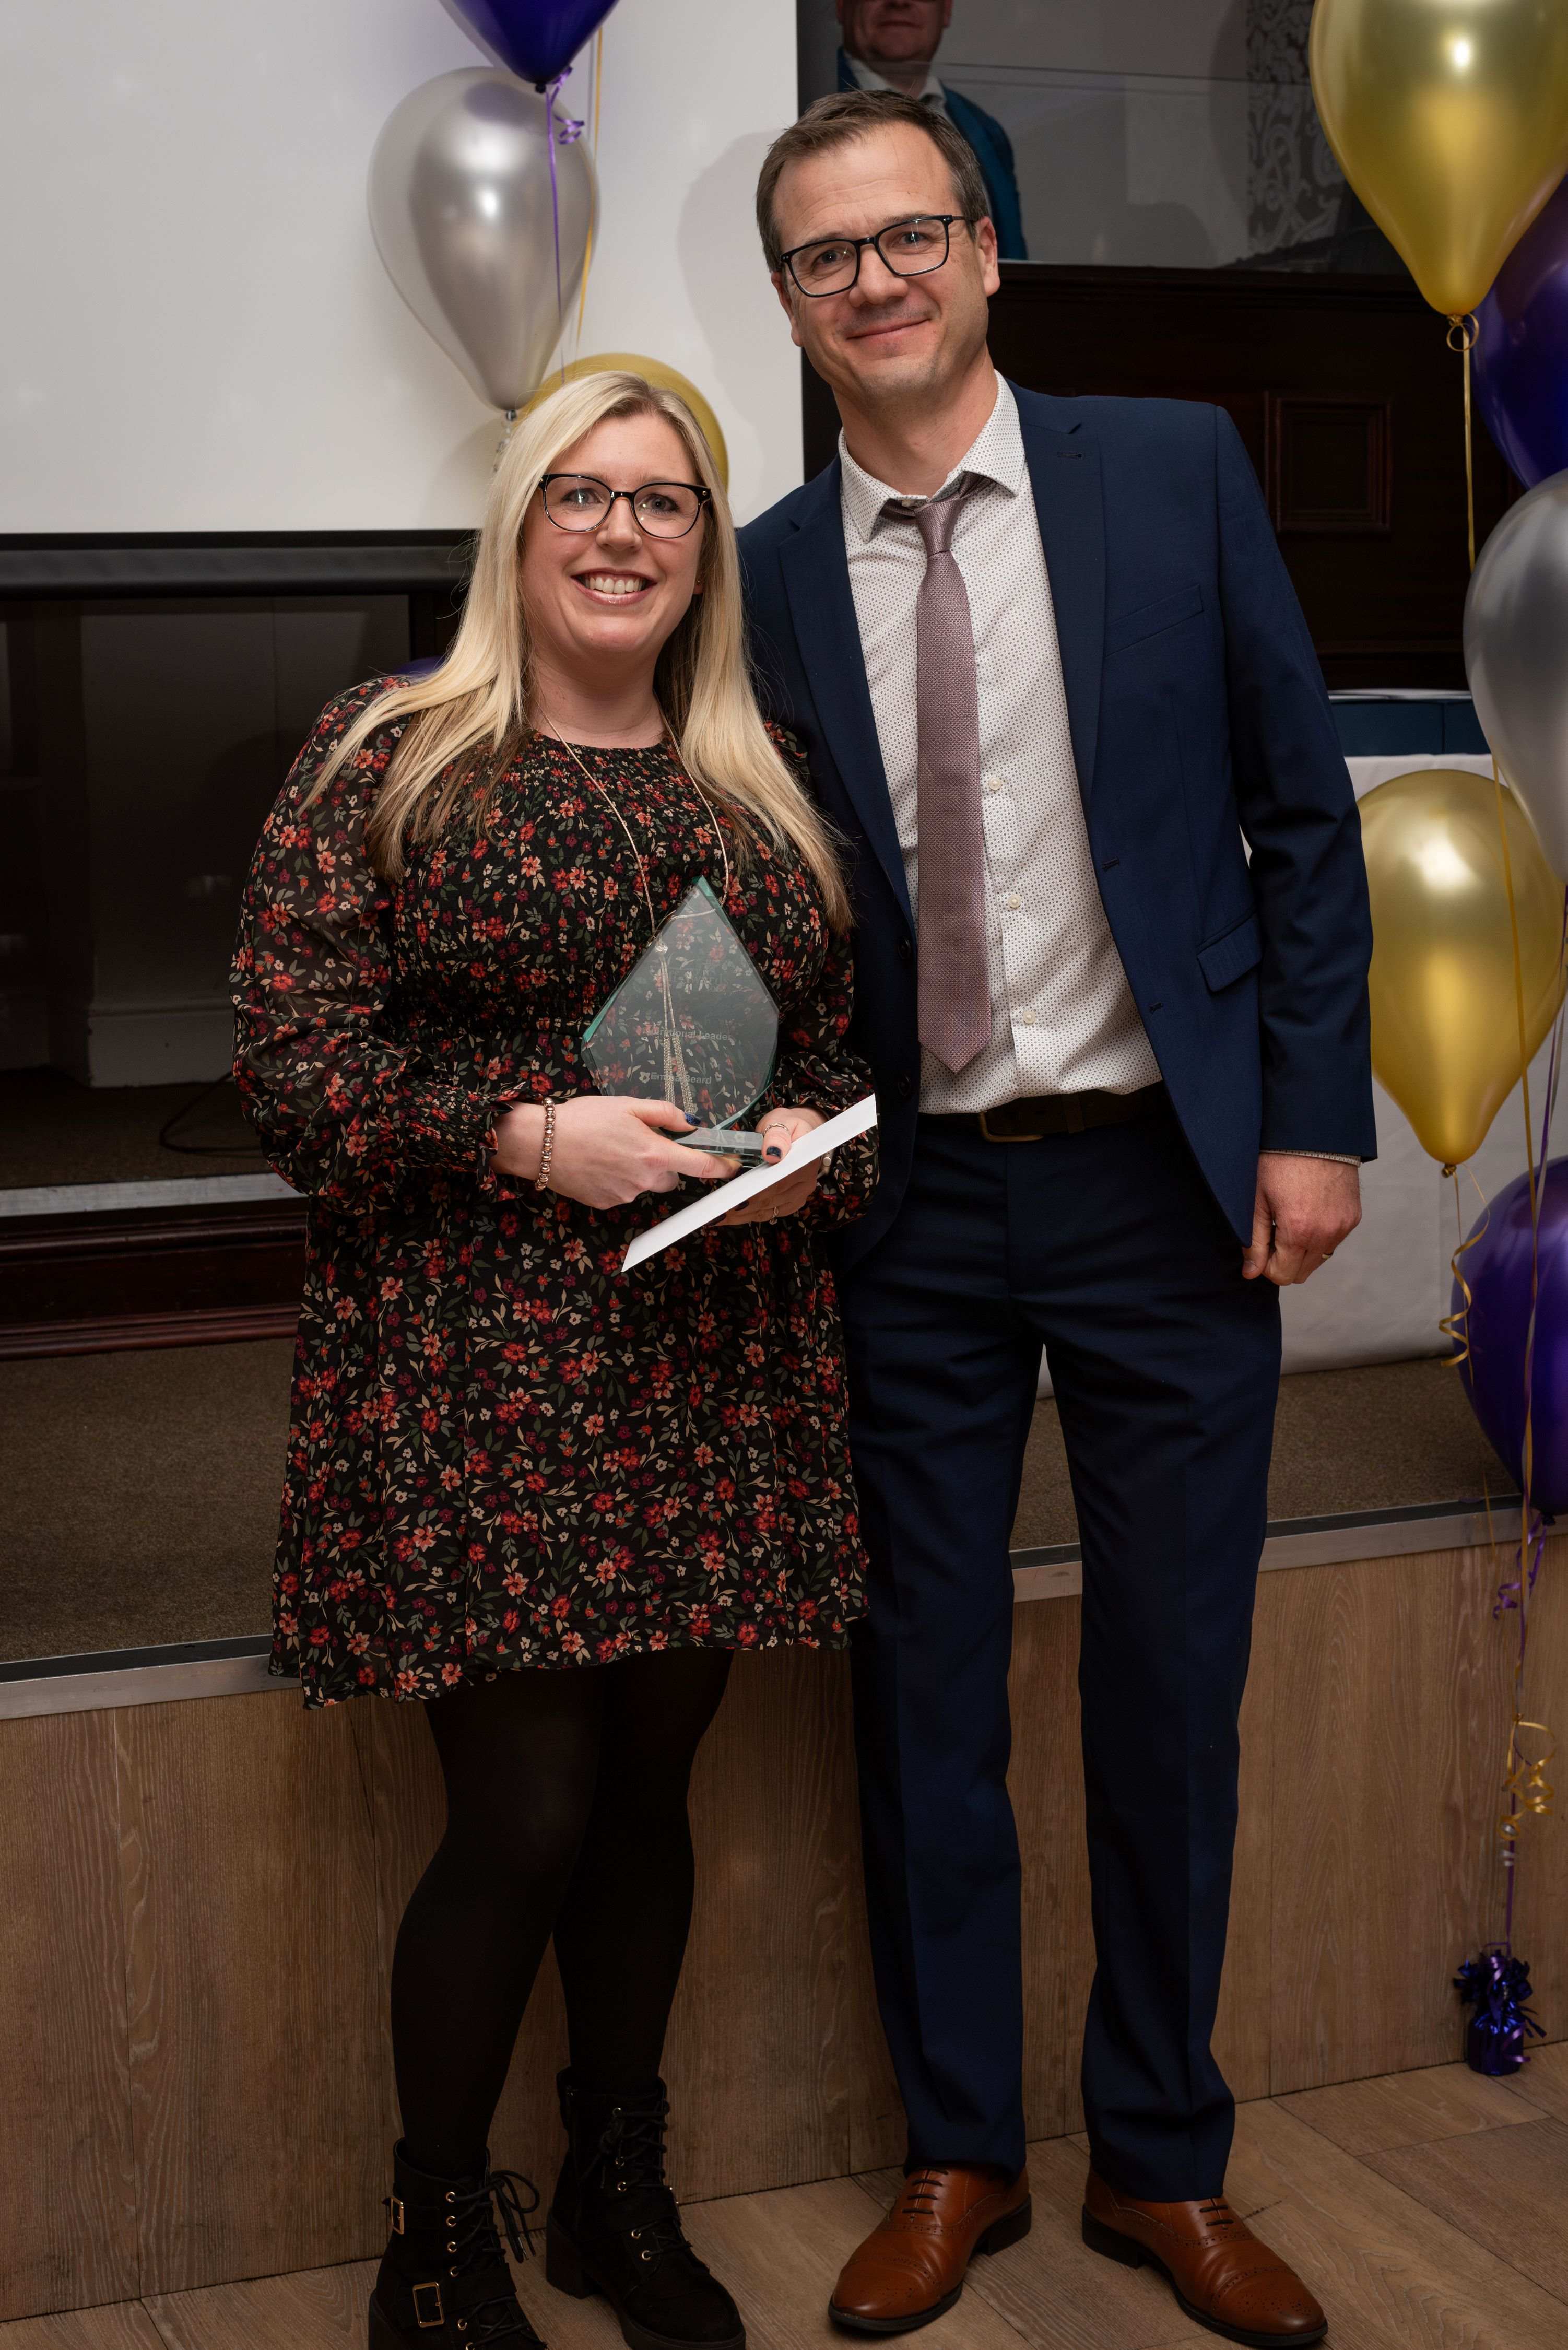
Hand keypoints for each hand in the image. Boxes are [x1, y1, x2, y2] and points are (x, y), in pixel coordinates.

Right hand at [491, 1097, 738, 1208]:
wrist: (540, 1143)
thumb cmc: (582, 1119)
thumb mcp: (628, 1104)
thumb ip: (666, 1113)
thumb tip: (693, 1123)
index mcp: (654, 1153)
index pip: (701, 1166)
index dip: (721, 1166)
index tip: (732, 1165)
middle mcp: (644, 1180)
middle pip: (672, 1177)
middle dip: (665, 1163)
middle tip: (640, 1142)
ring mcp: (625, 1195)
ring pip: (647, 1185)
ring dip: (639, 1171)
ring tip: (611, 1150)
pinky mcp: (607, 1204)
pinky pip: (625, 1192)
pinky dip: (619, 1180)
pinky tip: (599, 1163)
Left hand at [719, 1105, 826, 1226]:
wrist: (798, 1132)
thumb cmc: (788, 1126)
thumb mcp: (782, 1122)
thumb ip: (777, 1135)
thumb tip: (772, 1153)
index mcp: (805, 1164)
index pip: (777, 1184)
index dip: (755, 1194)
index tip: (735, 1201)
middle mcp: (805, 1184)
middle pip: (770, 1201)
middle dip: (743, 1208)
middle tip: (718, 1213)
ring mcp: (798, 1196)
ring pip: (768, 1211)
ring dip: (743, 1216)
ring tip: (720, 1217)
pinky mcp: (790, 1202)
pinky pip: (769, 1213)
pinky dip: (749, 1215)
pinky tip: (732, 1216)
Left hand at [1243, 1153, 1360, 1285]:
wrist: (1314, 1132)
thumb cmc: (1279, 1161)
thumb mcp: (1257, 1200)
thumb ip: (1254, 1242)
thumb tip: (1251, 1273)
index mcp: (1299, 1231)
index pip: (1283, 1275)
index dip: (1266, 1264)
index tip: (1261, 1243)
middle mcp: (1326, 1233)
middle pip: (1301, 1272)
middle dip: (1284, 1260)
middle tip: (1274, 1232)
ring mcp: (1343, 1226)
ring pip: (1319, 1259)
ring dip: (1302, 1250)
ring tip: (1291, 1219)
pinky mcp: (1353, 1217)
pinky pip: (1334, 1241)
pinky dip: (1320, 1236)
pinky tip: (1309, 1211)